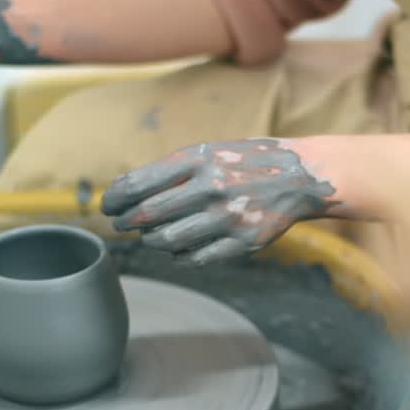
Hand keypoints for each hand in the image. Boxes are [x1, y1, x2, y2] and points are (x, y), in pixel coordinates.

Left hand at [102, 138, 337, 264]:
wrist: (300, 176)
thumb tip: (127, 192)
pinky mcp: (243, 241)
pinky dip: (180, 256)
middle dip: (127, 223)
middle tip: (121, 225)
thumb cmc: (246, 162)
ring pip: (168, 240)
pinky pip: (196, 257)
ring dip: (152, 241)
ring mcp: (227, 217)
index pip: (139, 184)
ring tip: (151, 236)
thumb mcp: (210, 151)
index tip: (108, 206)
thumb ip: (174, 170)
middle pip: (148, 215)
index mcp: (198, 159)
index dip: (116, 199)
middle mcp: (211, 187)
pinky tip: (179, 249)